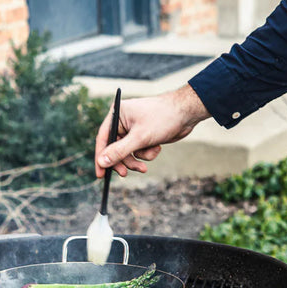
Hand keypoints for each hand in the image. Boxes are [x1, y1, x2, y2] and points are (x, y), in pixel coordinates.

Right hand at [94, 84, 209, 176]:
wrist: (187, 113)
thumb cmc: (163, 118)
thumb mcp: (140, 137)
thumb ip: (119, 151)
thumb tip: (101, 162)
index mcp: (117, 114)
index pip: (103, 138)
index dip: (101, 157)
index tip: (100, 174)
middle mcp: (123, 121)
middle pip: (115, 148)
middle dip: (124, 161)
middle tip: (125, 174)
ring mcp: (133, 129)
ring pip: (128, 152)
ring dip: (138, 158)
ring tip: (148, 159)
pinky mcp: (144, 135)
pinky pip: (139, 151)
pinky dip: (147, 153)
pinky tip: (157, 147)